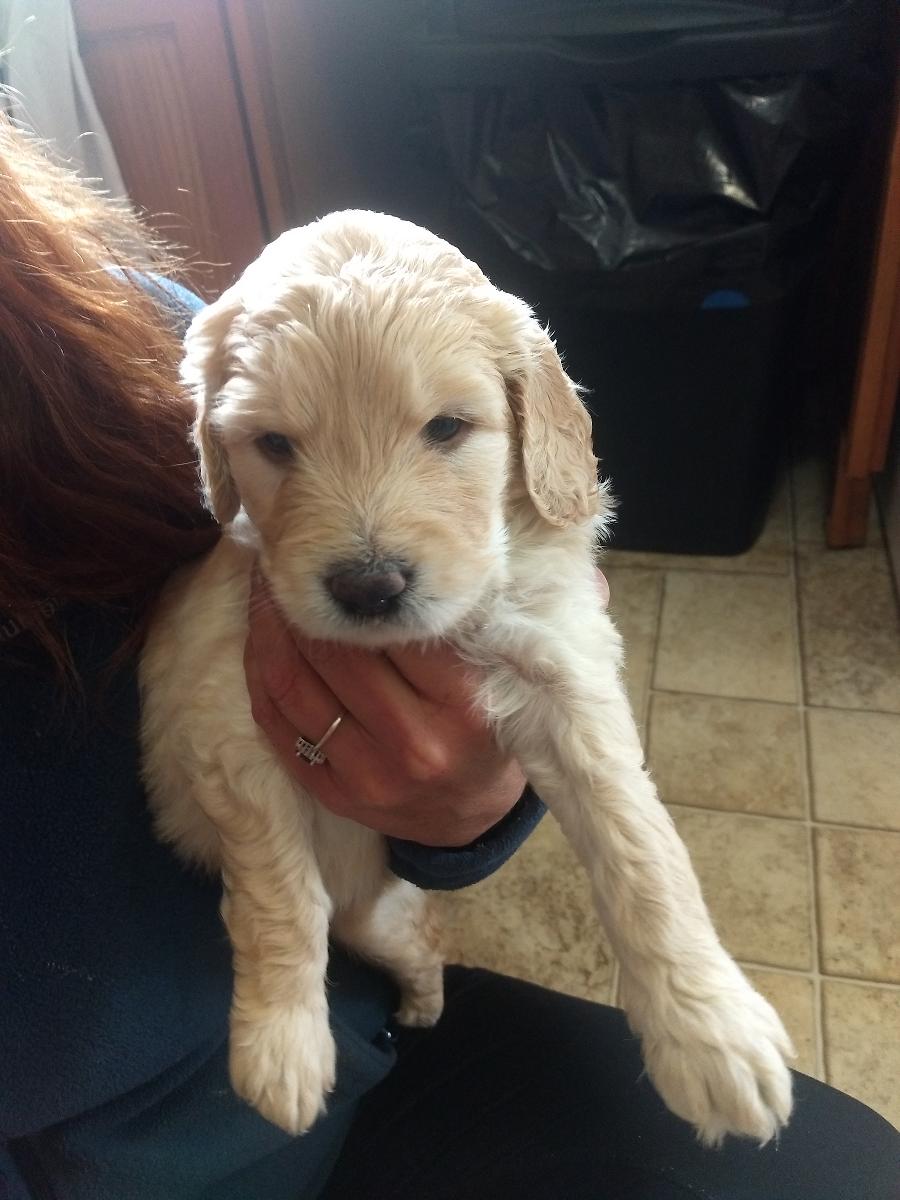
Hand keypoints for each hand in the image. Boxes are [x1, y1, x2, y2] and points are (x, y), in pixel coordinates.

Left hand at [244, 573, 524, 845]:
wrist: (473, 813)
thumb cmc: (481, 726)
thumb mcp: (490, 672)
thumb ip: (447, 628)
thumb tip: (378, 564)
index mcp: (463, 703)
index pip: (395, 627)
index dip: (356, 584)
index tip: (335, 548)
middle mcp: (416, 744)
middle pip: (337, 655)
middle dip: (304, 600)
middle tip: (289, 558)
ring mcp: (370, 776)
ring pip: (294, 686)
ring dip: (269, 629)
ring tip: (266, 590)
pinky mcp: (334, 796)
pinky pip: (276, 725)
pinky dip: (260, 675)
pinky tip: (260, 640)